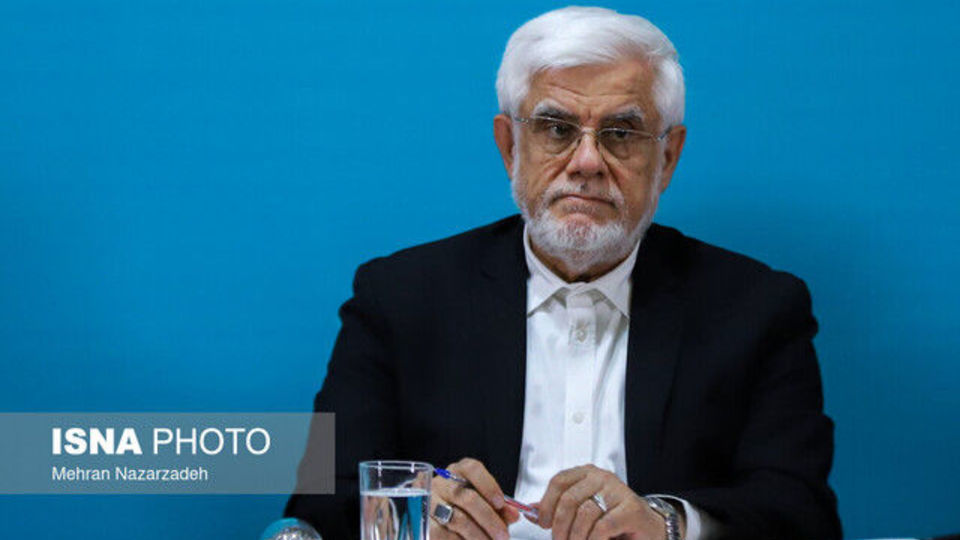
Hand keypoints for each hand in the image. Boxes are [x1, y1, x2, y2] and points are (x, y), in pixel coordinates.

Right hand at [429, 457, 519, 539]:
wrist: (436, 516)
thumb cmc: (464, 506)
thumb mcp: (483, 502)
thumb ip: (500, 509)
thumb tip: (514, 515)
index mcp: (459, 471)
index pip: (472, 469)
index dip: (488, 486)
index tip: (501, 504)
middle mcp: (443, 483)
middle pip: (467, 498)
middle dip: (489, 519)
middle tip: (502, 535)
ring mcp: (431, 502)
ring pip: (458, 519)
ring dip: (478, 536)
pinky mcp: (423, 523)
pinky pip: (444, 535)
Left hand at [537, 464, 684, 539]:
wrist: (647, 529)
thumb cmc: (613, 519)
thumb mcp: (582, 511)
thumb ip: (557, 510)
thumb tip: (530, 512)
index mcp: (587, 473)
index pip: (559, 481)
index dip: (546, 503)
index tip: (543, 523)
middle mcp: (602, 477)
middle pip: (569, 499)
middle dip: (559, 526)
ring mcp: (617, 491)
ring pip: (584, 514)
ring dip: (576, 537)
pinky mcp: (630, 509)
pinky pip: (602, 527)